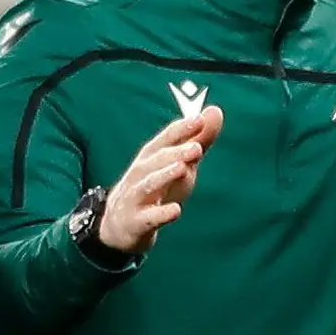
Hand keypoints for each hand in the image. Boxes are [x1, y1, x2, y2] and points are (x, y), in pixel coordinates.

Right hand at [97, 101, 217, 255]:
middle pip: (158, 159)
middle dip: (177, 152)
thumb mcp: (179, 163)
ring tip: (183, 169)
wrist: (120, 223)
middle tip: (197, 147)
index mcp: (152, 155)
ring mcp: (136, 196)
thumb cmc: (156, 188)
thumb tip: (215, 111)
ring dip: (165, 175)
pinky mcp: (136, 220)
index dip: (182, 128)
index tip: (199, 120)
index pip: (167, 138)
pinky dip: (161, 214)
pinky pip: (149, 217)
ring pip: (150, 183)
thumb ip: (198, 140)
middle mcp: (141, 172)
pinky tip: (175, 211)